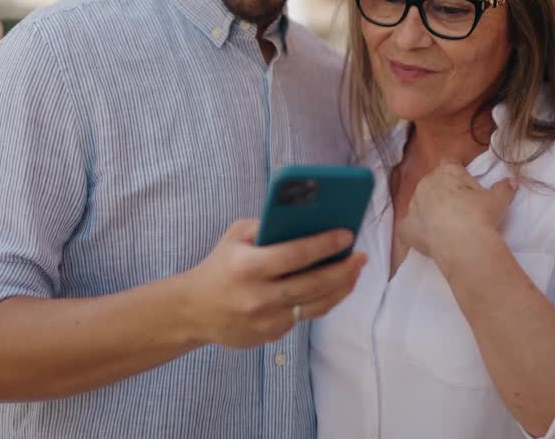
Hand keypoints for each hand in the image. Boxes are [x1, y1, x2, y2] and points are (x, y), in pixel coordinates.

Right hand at [181, 219, 367, 348]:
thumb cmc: (220, 265)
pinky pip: (304, 317)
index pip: (296, 255)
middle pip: (314, 284)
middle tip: (361, 256)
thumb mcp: (236, 236)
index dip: (325, 245)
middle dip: (344, 269)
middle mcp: (258, 296)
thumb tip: (309, 220)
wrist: (193, 310)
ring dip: (341, 288)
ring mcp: (266, 320)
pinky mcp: (270, 335)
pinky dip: (319, 301)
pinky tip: (332, 287)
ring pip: (316, 306)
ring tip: (354, 272)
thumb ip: (268, 226)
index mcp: (248, 267)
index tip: (348, 235)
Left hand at [397, 160, 516, 260]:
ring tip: (446, 225)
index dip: (458, 172)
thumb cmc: (479, 215)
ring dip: (430, 210)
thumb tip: (513, 181)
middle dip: (445, 192)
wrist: (462, 243)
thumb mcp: (497, 200)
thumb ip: (503, 188)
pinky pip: (408, 225)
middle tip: (461, 208)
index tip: (466, 183)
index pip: (450, 162)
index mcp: (446, 172)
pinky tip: (426, 237)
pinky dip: (415, 230)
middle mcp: (426, 184)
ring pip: (420, 202)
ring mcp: (413, 205)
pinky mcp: (406, 227)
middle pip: (434, 182)